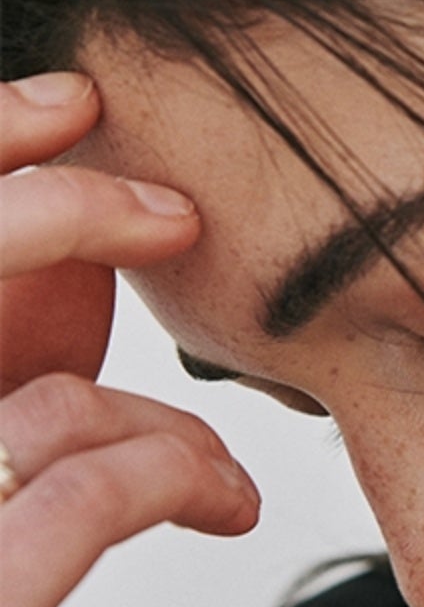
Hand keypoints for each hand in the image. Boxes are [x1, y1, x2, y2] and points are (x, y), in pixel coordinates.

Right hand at [0, 73, 259, 606]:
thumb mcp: (0, 499)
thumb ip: (14, 375)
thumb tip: (81, 234)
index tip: (71, 101)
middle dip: (43, 214)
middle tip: (167, 208)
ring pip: (32, 410)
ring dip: (154, 422)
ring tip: (212, 472)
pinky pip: (74, 497)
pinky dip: (168, 478)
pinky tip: (218, 505)